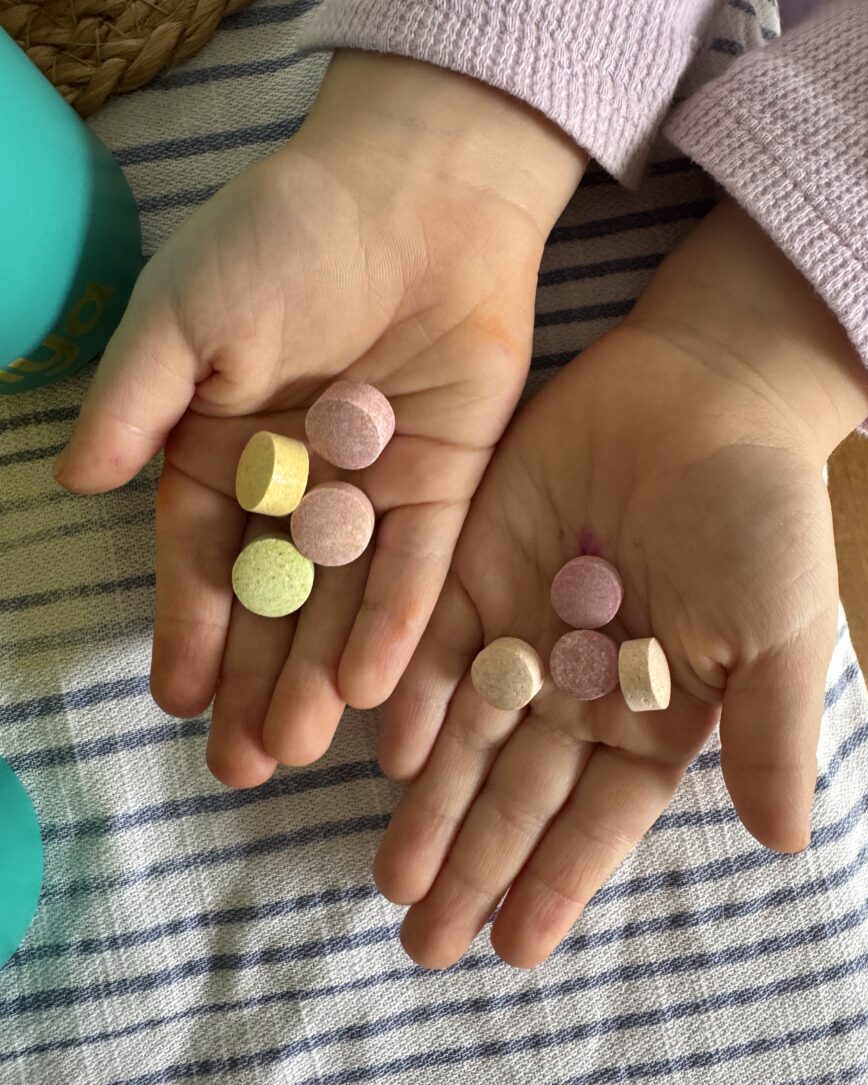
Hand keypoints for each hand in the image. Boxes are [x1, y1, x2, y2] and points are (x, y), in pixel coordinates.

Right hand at [51, 51, 585, 785]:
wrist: (418, 192)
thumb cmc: (285, 236)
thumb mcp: (186, 313)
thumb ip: (137, 402)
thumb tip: (79, 480)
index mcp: (224, 448)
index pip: (202, 558)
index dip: (189, 629)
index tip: (177, 699)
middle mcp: (298, 485)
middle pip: (273, 600)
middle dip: (255, 679)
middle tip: (243, 765)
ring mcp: (373, 492)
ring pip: (343, 601)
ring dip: (319, 674)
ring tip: (297, 748)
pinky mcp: (447, 486)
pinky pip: (419, 567)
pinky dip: (396, 625)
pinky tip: (370, 691)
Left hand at [376, 198, 867, 969]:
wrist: (702, 392)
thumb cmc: (758, 514)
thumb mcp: (779, 631)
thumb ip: (771, 736)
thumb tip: (785, 847)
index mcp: (653, 712)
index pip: (597, 817)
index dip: (557, 881)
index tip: (514, 952)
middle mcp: (579, 686)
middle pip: (518, 793)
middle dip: (474, 865)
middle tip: (424, 944)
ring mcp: (521, 630)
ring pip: (466, 737)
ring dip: (430, 807)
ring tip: (395, 883)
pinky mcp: (472, 570)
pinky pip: (436, 649)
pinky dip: (414, 701)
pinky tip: (389, 757)